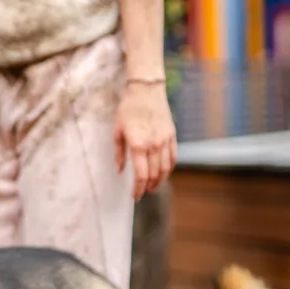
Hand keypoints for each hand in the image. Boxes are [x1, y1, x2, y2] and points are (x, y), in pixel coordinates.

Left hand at [113, 83, 176, 199]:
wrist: (146, 91)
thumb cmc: (128, 110)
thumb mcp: (117, 131)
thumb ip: (119, 153)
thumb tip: (120, 171)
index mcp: (138, 144)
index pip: (140, 174)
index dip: (137, 188)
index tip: (134, 195)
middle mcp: (154, 144)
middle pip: (153, 174)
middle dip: (146, 187)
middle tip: (141, 193)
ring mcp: (165, 140)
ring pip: (165, 168)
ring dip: (159, 181)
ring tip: (152, 187)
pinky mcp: (172, 135)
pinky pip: (172, 157)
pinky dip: (168, 169)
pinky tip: (162, 174)